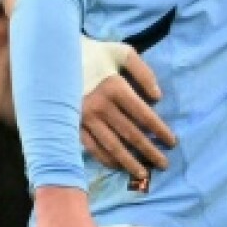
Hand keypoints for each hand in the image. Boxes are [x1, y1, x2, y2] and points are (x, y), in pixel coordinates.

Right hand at [81, 47, 177, 179]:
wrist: (55, 56)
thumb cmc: (94, 53)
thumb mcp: (121, 52)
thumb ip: (143, 72)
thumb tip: (157, 98)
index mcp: (115, 88)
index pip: (143, 115)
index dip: (159, 130)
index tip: (171, 142)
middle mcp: (101, 106)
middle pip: (130, 134)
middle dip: (149, 151)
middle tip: (163, 164)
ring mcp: (85, 118)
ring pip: (112, 146)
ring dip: (129, 162)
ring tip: (143, 173)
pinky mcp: (73, 125)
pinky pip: (91, 147)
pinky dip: (105, 159)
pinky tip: (117, 166)